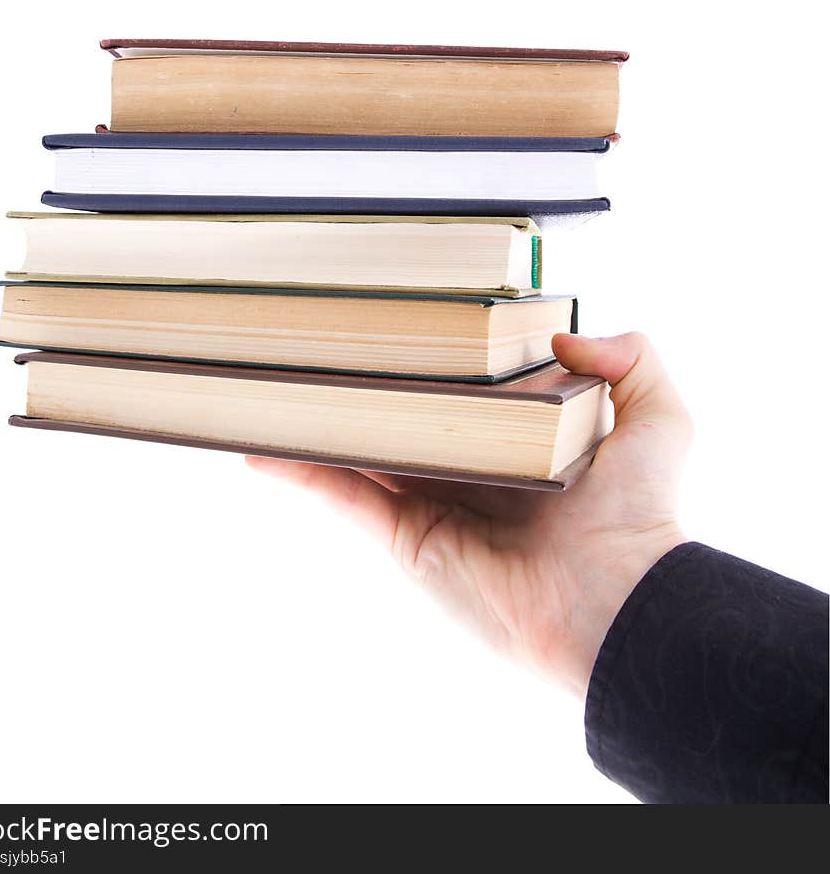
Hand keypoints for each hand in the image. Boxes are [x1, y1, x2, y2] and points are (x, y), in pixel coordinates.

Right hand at [247, 333, 691, 696]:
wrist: (619, 598)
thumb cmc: (641, 510)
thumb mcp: (661, 417)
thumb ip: (632, 358)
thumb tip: (568, 336)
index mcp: (517, 438)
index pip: (459, 388)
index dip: (426, 358)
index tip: (391, 322)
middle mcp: (468, 467)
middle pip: (400, 417)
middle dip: (360, 385)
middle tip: (314, 346)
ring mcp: (431, 501)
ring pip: (361, 452)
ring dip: (317, 422)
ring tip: (270, 386)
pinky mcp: (407, 537)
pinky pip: (346, 496)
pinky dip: (301, 470)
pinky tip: (260, 445)